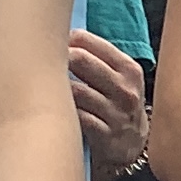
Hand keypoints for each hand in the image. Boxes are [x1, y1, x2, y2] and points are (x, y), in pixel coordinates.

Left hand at [69, 32, 148, 177]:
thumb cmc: (116, 104)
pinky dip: (66, 111)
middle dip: (60, 60)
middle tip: (49, 68)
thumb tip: (59, 34)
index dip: (65, 42)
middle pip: (80, 60)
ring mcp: (116, 113)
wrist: (130, 146)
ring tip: (55, 92)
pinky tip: (63, 111)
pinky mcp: (105, 135)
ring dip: (60, 90)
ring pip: (75, 90)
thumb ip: (97, 56)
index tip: (58, 50)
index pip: (87, 41)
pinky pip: (75, 115)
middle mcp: (125, 89)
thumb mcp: (119, 78)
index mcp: (129, 69)